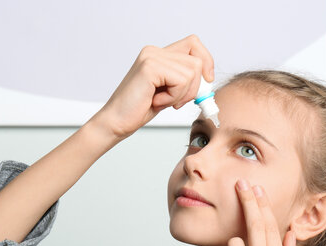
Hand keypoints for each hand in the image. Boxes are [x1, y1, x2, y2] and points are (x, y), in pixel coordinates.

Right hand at [95, 34, 213, 139]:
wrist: (117, 122)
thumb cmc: (139, 109)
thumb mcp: (169, 91)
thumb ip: (185, 80)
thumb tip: (208, 78)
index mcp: (158, 54)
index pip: (194, 44)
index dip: (206, 61)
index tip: (206, 81)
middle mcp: (154, 51)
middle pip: (197, 60)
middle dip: (194, 87)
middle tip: (176, 101)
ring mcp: (151, 57)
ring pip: (192, 72)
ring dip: (182, 94)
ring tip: (162, 101)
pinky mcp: (150, 67)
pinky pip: (181, 80)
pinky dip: (173, 97)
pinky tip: (156, 101)